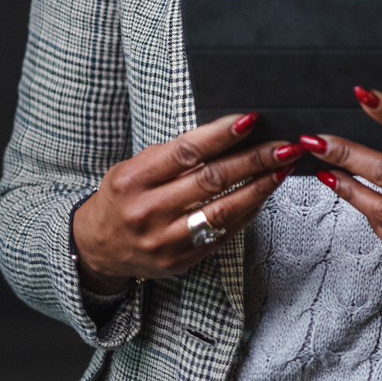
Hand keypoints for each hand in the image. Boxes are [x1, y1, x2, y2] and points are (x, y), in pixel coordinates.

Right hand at [70, 112, 296, 290]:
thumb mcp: (134, 167)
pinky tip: (264, 194)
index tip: (252, 119)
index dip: (222, 134)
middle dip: (254, 160)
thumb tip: (227, 134)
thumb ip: (174, 154)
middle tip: (284, 146)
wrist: (97, 247)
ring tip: (283, 169)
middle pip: (211, 180)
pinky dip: (248, 211)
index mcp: (133, 180)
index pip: (186, 152)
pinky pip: (223, 233)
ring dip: (260, 187)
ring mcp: (164, 240)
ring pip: (223, 210)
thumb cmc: (122, 197)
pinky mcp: (180, 261)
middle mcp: (147, 211)